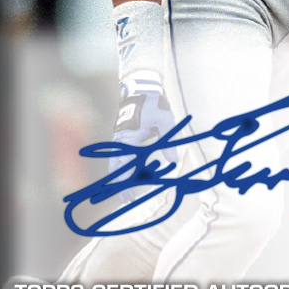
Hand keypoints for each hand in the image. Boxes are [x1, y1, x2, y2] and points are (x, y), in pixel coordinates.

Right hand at [109, 72, 175, 202]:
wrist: (141, 87)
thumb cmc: (154, 103)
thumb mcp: (165, 121)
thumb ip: (168, 141)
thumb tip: (173, 161)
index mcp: (129, 137)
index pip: (124, 165)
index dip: (125, 182)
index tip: (129, 196)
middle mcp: (121, 140)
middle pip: (116, 167)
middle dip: (120, 185)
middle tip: (127, 201)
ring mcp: (119, 138)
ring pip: (116, 163)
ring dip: (121, 178)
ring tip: (129, 193)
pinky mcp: (122, 137)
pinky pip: (121, 156)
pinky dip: (125, 168)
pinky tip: (134, 176)